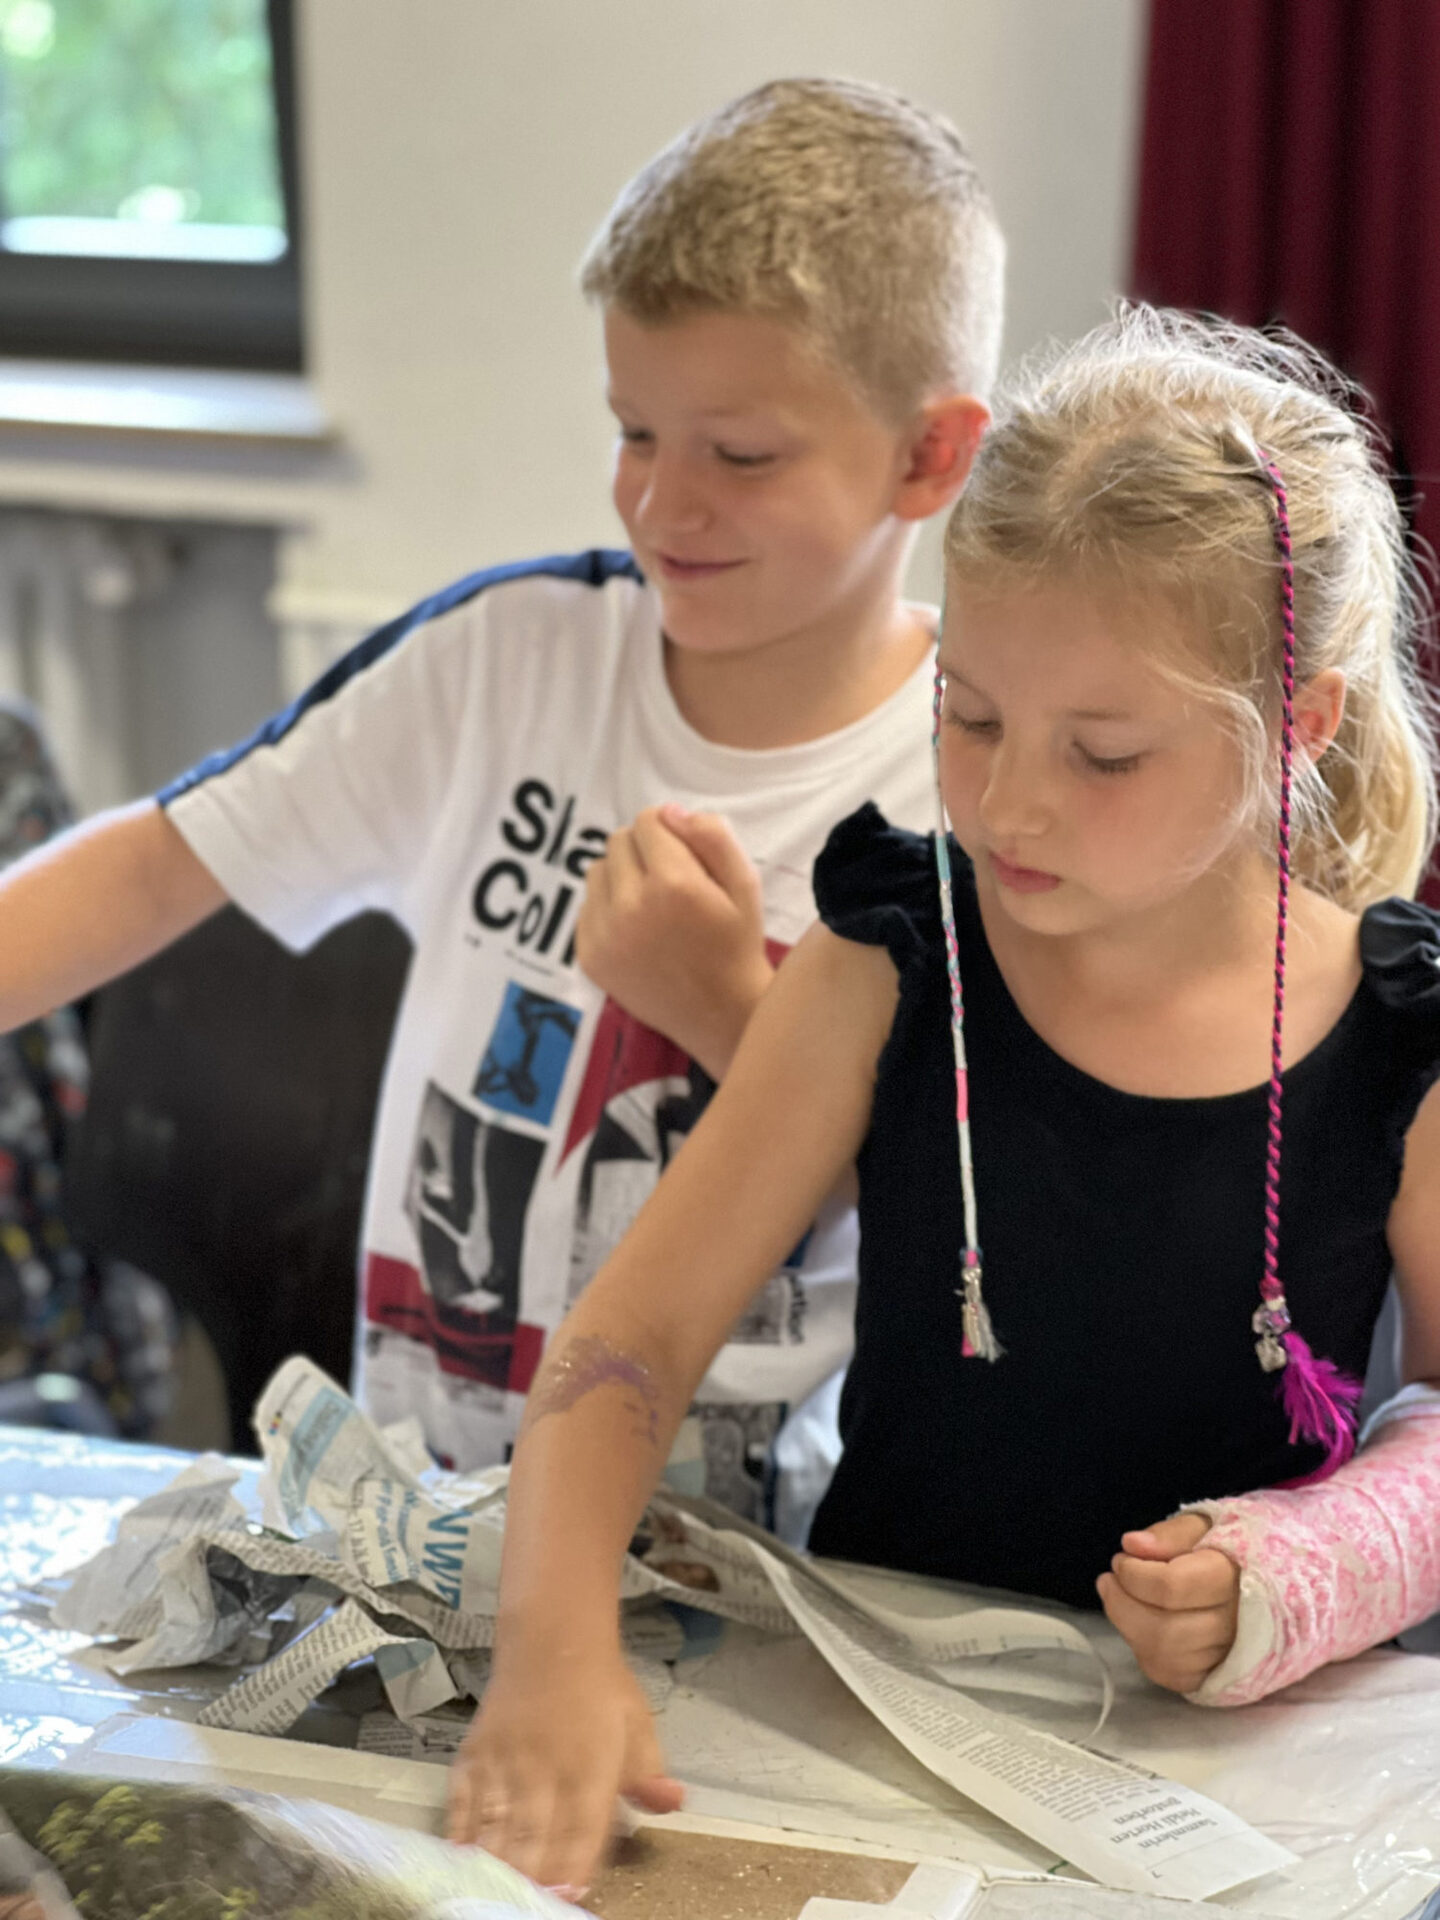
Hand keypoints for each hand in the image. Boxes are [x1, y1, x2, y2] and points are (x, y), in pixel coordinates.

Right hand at [447, 1646, 682, 1898]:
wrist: (550, 1639)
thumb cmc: (600, 1688)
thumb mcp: (638, 1724)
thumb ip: (649, 1774)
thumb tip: (672, 1803)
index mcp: (590, 1766)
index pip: (582, 1831)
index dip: (574, 1871)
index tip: (568, 1901)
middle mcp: (544, 1769)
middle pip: (534, 1839)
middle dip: (532, 1881)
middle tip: (526, 1909)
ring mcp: (503, 1764)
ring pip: (496, 1829)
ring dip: (496, 1868)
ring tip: (491, 1899)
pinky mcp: (472, 1757)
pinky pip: (461, 1805)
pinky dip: (460, 1838)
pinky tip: (461, 1864)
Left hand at [575, 804, 773, 1077]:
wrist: (720, 1015)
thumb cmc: (737, 944)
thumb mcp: (745, 884)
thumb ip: (713, 836)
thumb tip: (669, 812)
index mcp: (674, 885)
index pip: (648, 821)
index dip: (667, 829)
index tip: (682, 851)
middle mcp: (632, 907)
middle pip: (618, 842)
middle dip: (643, 850)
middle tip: (669, 879)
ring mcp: (605, 935)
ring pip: (597, 871)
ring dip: (621, 876)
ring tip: (651, 903)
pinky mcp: (589, 956)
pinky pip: (586, 907)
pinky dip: (607, 908)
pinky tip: (637, 929)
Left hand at [1096, 1513, 1240, 1693]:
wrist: (1274, 1587)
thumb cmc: (1232, 1551)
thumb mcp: (1207, 1525)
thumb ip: (1171, 1534)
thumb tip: (1132, 1544)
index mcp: (1235, 1580)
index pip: (1171, 1588)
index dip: (1134, 1575)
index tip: (1121, 1559)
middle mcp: (1236, 1626)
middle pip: (1165, 1630)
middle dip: (1122, 1604)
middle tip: (1110, 1580)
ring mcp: (1229, 1658)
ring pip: (1165, 1658)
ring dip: (1129, 1627)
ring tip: (1118, 1599)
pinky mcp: (1218, 1679)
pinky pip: (1172, 1677)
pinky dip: (1145, 1652)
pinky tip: (1139, 1626)